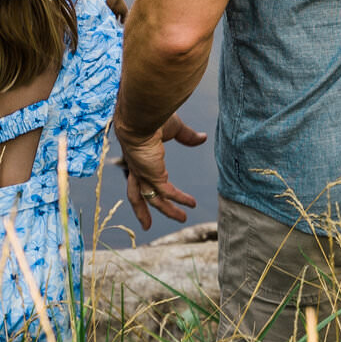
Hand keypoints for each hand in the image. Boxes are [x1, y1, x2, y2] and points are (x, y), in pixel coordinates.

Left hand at [117, 111, 207, 230]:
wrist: (141, 116)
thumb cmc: (152, 116)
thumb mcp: (174, 128)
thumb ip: (187, 136)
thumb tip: (203, 138)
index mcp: (137, 158)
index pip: (138, 177)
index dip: (143, 186)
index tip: (151, 192)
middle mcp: (137, 169)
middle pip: (137, 196)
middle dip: (142, 212)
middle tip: (146, 225)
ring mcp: (144, 174)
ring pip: (153, 199)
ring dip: (168, 210)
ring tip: (182, 219)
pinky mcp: (153, 175)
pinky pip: (167, 192)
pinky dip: (179, 199)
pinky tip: (190, 203)